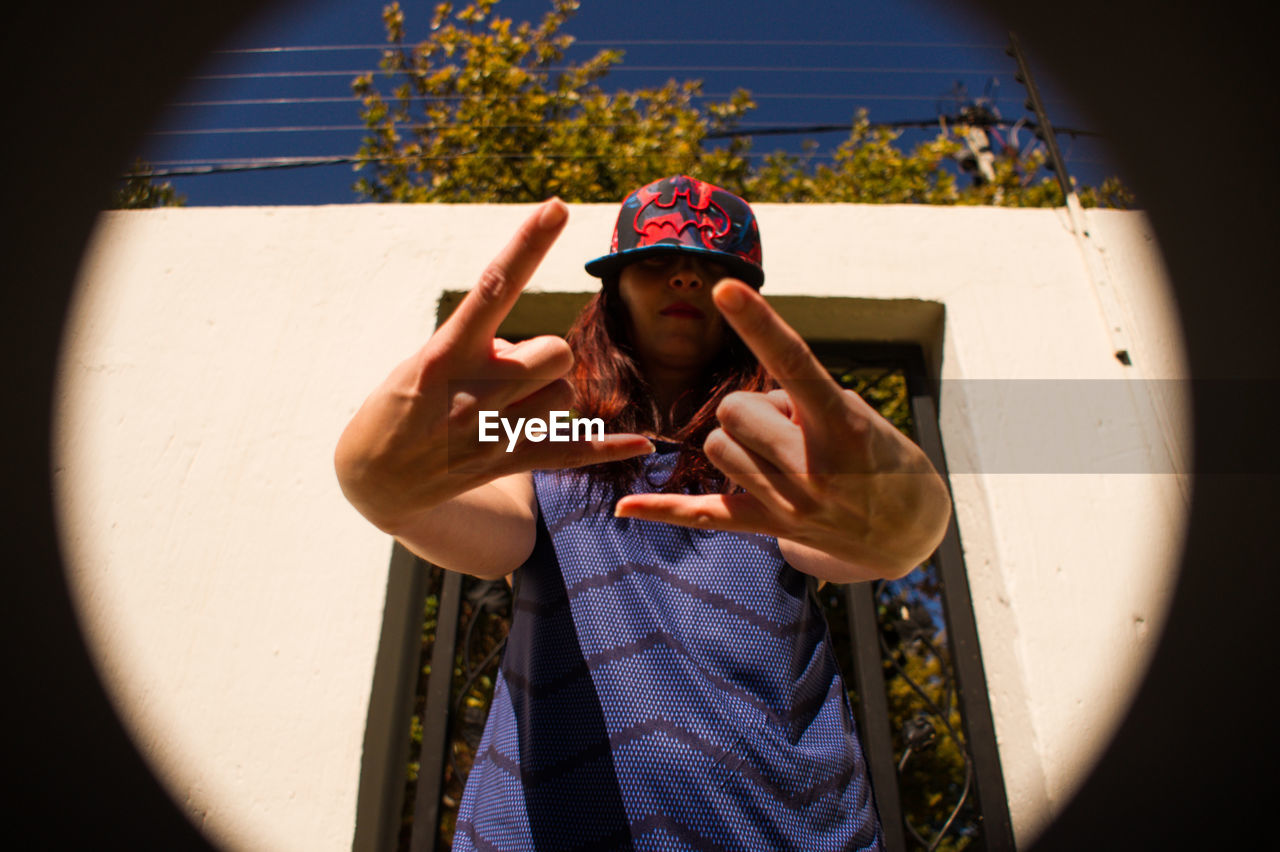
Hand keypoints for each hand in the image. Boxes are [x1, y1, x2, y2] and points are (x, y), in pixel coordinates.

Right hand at [335, 199, 653, 533]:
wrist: (374, 476)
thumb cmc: (403, 402)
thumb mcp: (426, 359)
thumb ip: (483, 347)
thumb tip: (536, 356)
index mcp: (448, 352)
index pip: (495, 286)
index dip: (529, 244)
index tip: (557, 206)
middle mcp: (474, 390)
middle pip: (557, 352)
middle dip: (544, 354)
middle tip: (507, 370)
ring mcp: (493, 432)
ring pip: (566, 397)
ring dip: (548, 395)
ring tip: (504, 406)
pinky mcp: (507, 463)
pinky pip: (572, 452)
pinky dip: (609, 448)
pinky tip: (643, 446)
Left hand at [613, 279, 951, 580]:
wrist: (907, 530)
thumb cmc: (880, 453)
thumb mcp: (855, 414)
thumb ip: (797, 404)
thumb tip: (739, 415)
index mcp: (841, 423)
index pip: (793, 362)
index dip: (758, 322)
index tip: (725, 287)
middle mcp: (814, 466)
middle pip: (734, 409)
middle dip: (754, 408)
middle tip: (794, 426)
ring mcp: (791, 504)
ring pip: (718, 449)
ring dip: (741, 443)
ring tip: (787, 456)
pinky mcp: (771, 528)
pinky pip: (704, 513)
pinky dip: (662, 509)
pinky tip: (624, 506)